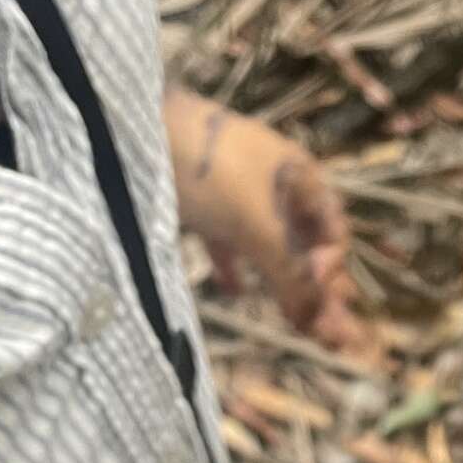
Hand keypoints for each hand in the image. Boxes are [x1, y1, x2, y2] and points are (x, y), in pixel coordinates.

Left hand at [163, 86, 357, 347]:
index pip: (332, 231)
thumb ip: (289, 275)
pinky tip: (235, 291)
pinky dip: (236, 268)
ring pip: (268, 246)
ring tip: (292, 322)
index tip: (315, 291)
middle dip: (313, 287)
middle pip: (303, 245)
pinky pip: (228, 242)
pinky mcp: (201, 204)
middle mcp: (274, 183)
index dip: (331, 266)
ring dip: (280, 283)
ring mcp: (236, 193)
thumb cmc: (207, 169)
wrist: (130, 131)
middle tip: (322, 332)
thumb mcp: (256, 225)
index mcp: (299, 176)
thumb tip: (323, 326)